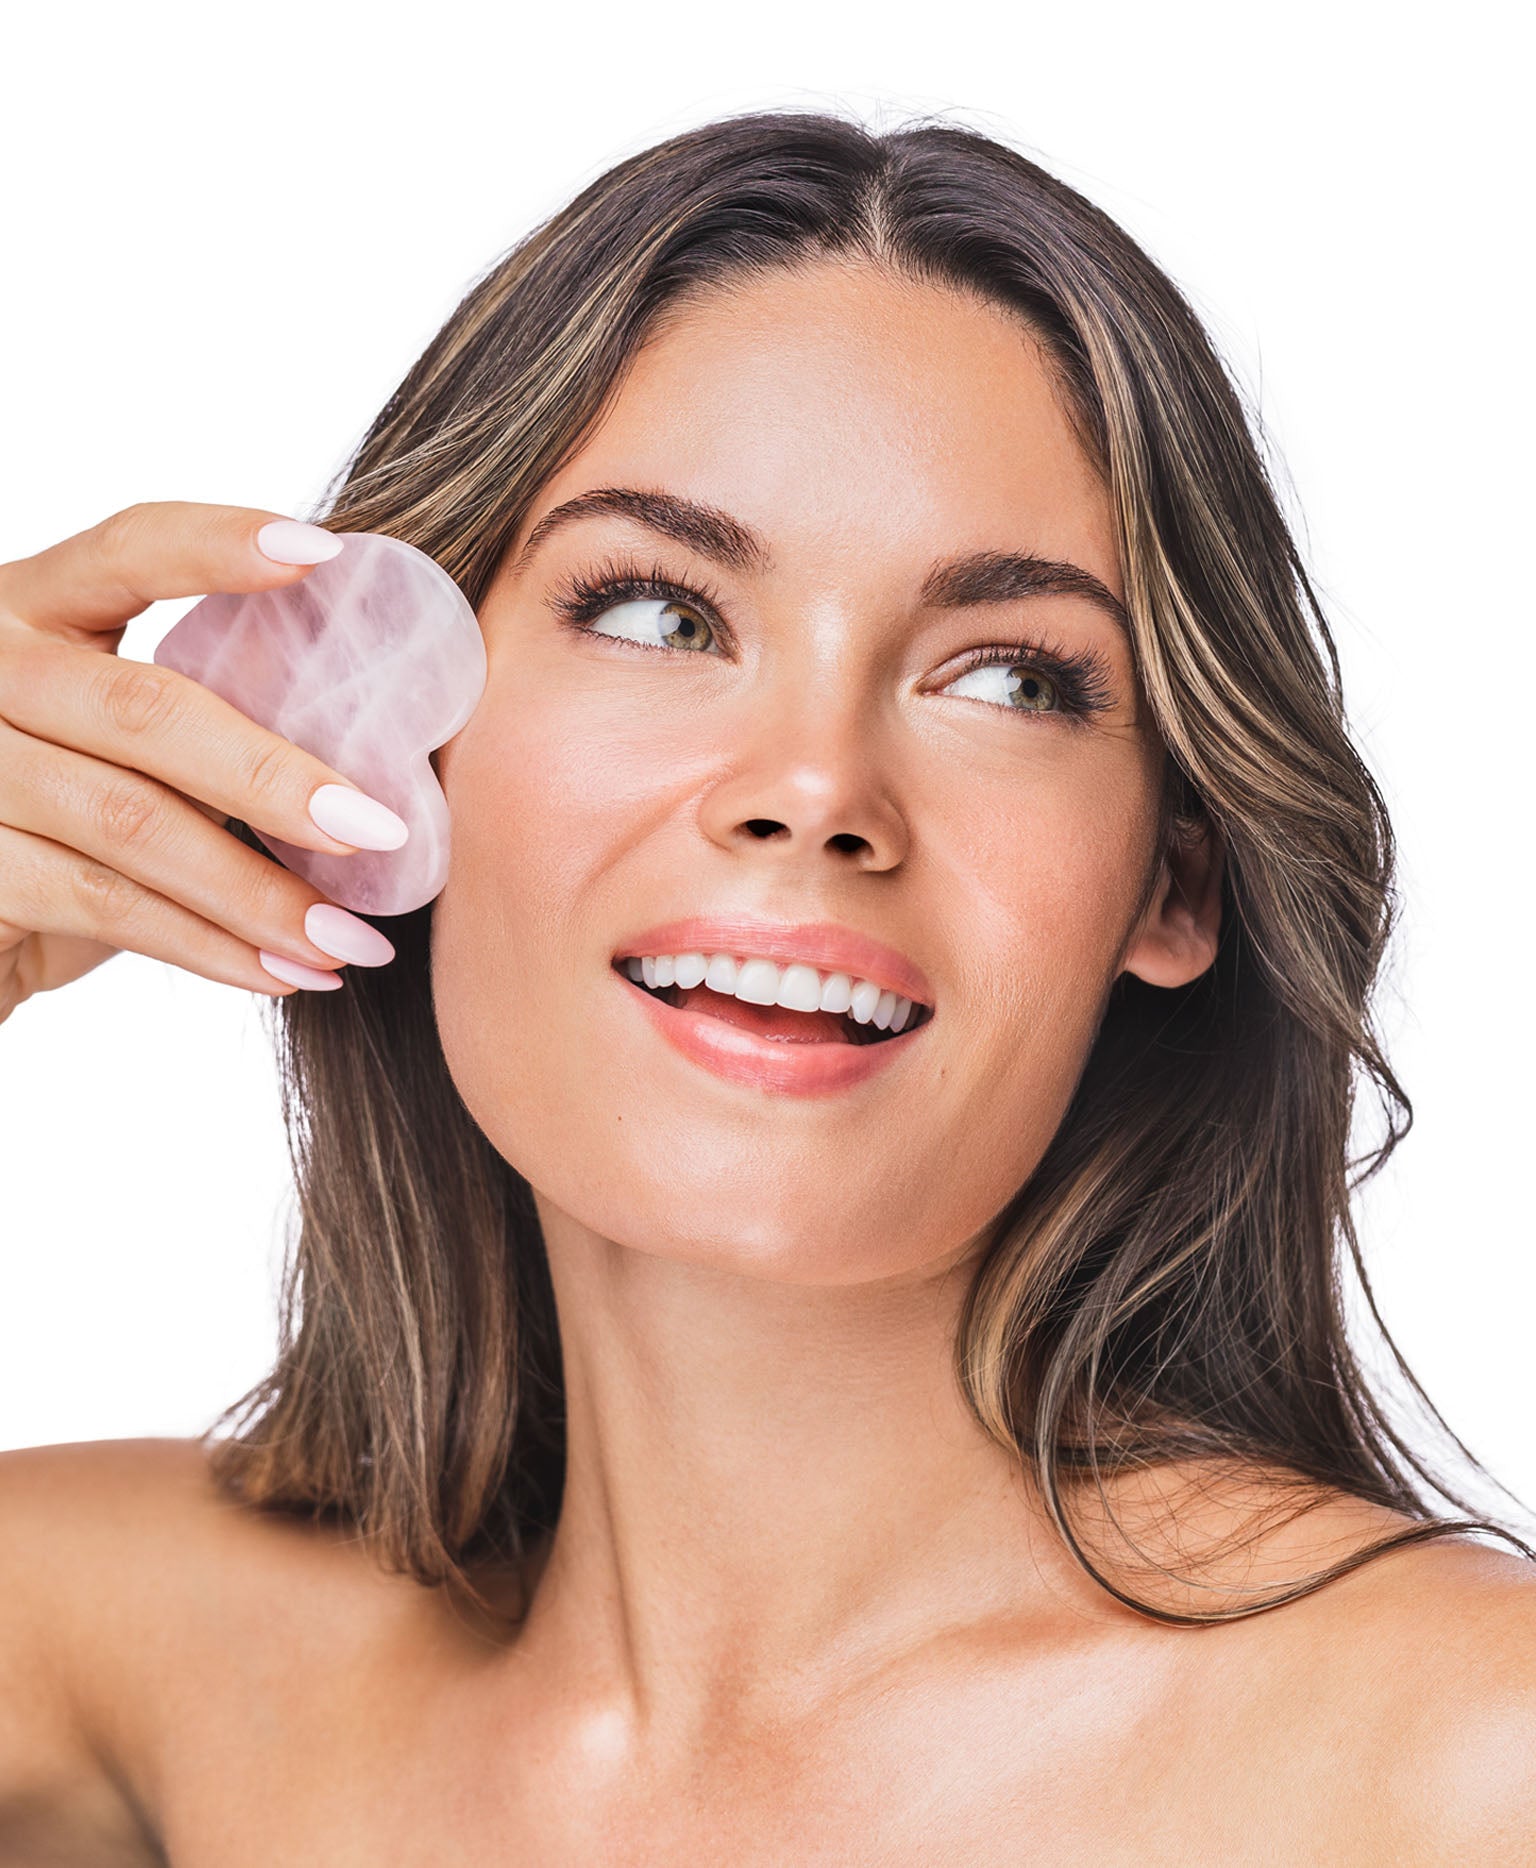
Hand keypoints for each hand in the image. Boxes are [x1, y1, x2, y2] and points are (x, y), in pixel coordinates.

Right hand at [0, 501, 403, 1024]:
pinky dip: (211, 947)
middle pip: (144, 707)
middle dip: (275, 776)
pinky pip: (106, 906)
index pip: (125, 550)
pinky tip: (286, 973)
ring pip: (134, 823)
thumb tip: (370, 765)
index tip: (326, 557)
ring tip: (352, 939)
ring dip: (260, 892)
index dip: (218, 546)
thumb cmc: (59, 830)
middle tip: (382, 830)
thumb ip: (201, 727)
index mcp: (29, 610)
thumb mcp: (117, 753)